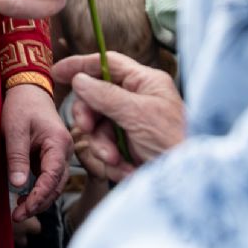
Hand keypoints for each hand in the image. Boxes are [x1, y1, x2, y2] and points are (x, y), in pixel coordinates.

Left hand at [1, 82, 69, 221]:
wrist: (28, 89)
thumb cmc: (21, 105)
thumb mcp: (14, 129)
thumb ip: (17, 157)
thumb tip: (18, 186)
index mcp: (59, 143)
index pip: (53, 177)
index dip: (39, 197)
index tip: (23, 210)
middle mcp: (65, 151)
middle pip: (57, 186)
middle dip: (38, 203)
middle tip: (17, 216)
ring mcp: (60, 155)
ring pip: (54, 185)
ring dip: (39, 200)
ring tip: (18, 211)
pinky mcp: (52, 157)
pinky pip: (49, 178)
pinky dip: (38, 190)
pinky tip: (23, 198)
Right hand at [53, 52, 184, 181]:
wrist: (190, 184)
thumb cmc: (174, 142)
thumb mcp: (139, 114)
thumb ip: (106, 95)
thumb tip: (80, 79)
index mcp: (145, 83)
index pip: (108, 63)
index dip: (82, 65)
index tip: (58, 72)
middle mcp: (138, 100)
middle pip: (96, 97)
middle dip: (90, 117)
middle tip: (87, 128)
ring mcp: (133, 125)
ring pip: (98, 127)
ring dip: (102, 145)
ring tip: (115, 159)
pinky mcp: (130, 148)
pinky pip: (106, 148)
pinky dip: (112, 161)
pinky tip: (126, 170)